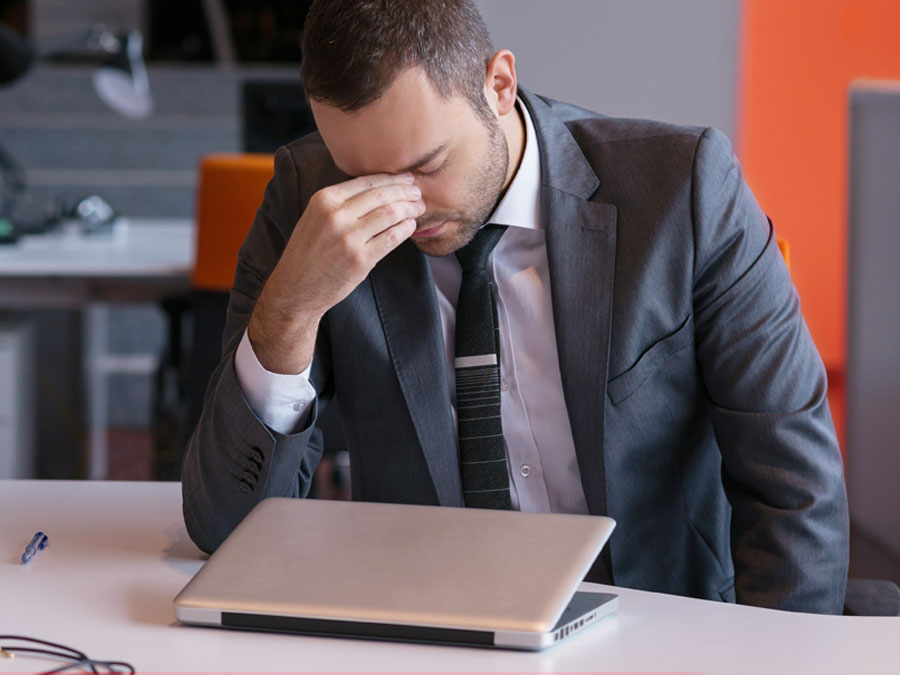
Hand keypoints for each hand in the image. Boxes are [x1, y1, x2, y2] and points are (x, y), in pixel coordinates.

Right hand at [248, 172, 424, 373]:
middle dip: (405, 192)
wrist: (296, 288)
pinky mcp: (360, 260)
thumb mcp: (316, 217)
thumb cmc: (309, 252)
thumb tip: (381, 189)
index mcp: (324, 199)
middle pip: (382, 196)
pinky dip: (405, 230)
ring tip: (418, 208)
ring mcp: (348, 238)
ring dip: (409, 209)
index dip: (393, 179)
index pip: (367, 181)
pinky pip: (391, 239)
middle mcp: (335, 215)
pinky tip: (411, 226)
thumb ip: (341, 202)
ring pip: (390, 214)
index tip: (407, 179)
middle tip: (418, 194)